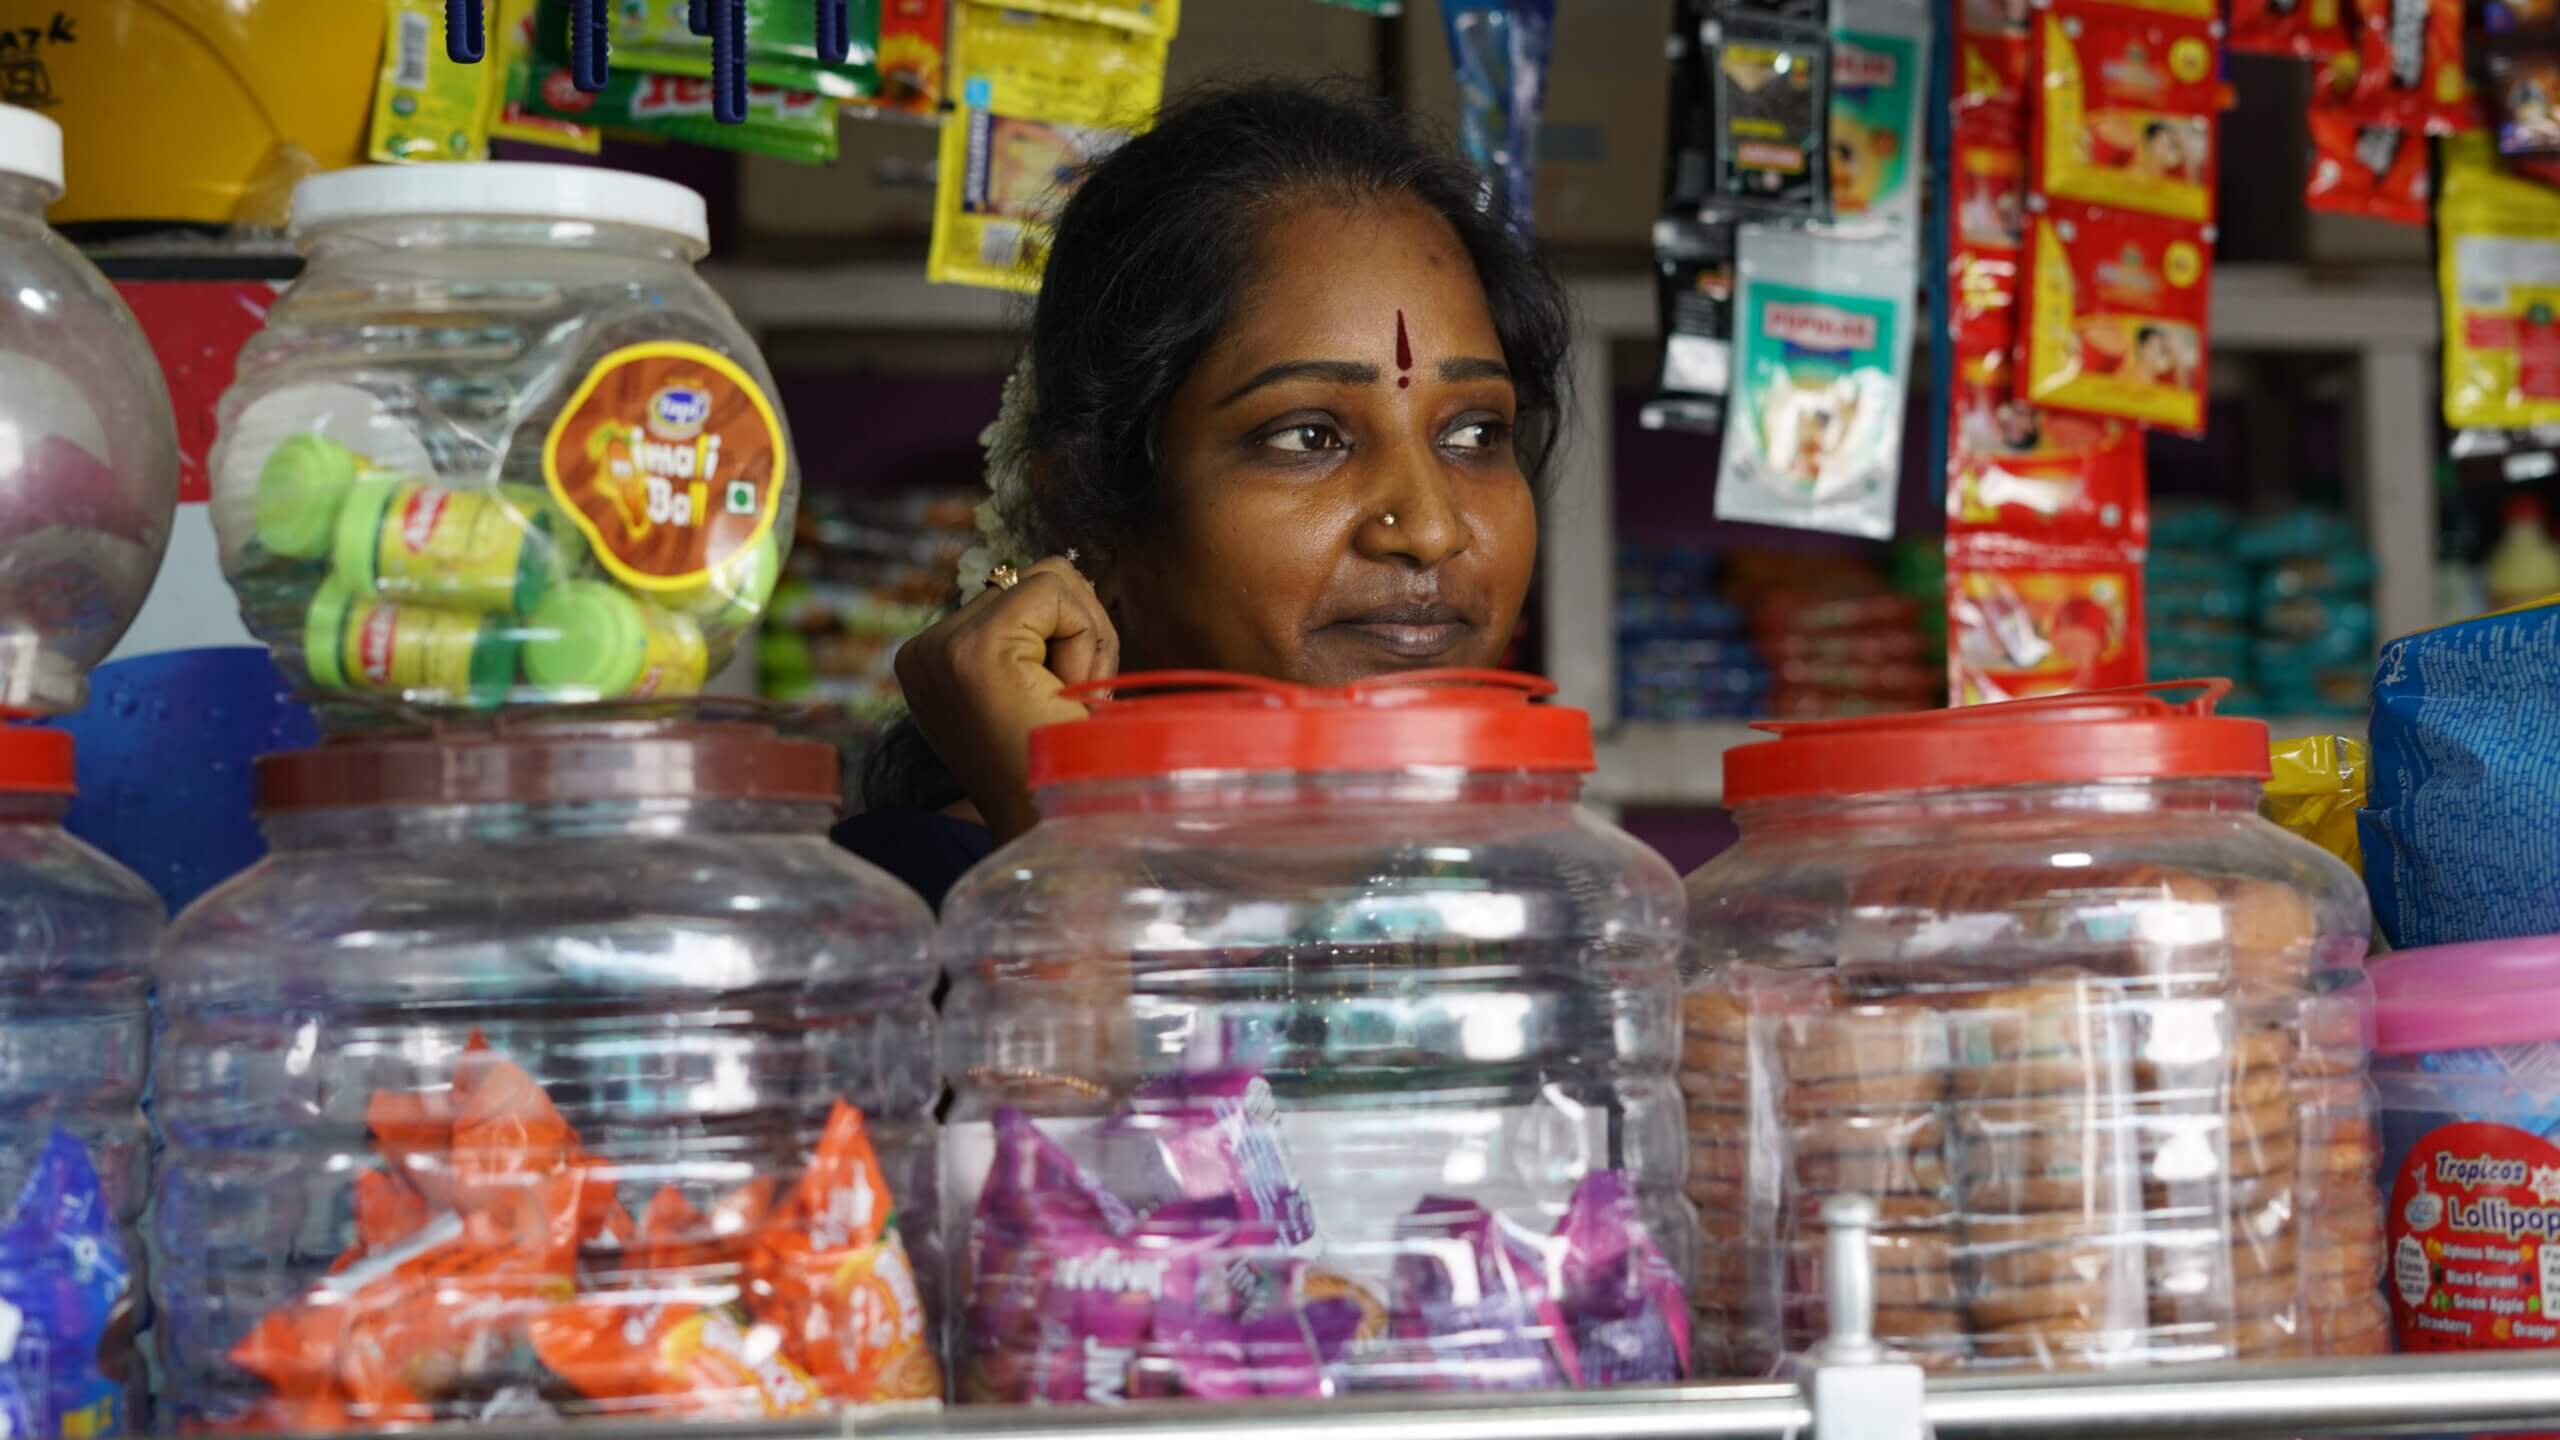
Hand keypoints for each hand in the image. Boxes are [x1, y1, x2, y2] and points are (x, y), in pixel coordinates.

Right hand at [893, 556, 1118, 842]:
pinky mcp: (973, 650)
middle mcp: (924, 649)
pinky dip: (1086, 641)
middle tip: (1073, 704)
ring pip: (1054, 579)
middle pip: (1040, 577)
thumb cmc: (1064, 768)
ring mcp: (941, 647)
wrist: (1057, 831)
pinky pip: (1057, 593)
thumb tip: (1061, 570)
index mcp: (933, 658)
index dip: (1070, 636)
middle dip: (1082, 633)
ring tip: (1069, 703)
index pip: (1023, 589)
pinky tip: (1067, 698)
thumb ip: (1033, 633)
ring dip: (1087, 639)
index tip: (1060, 702)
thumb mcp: (1037, 687)